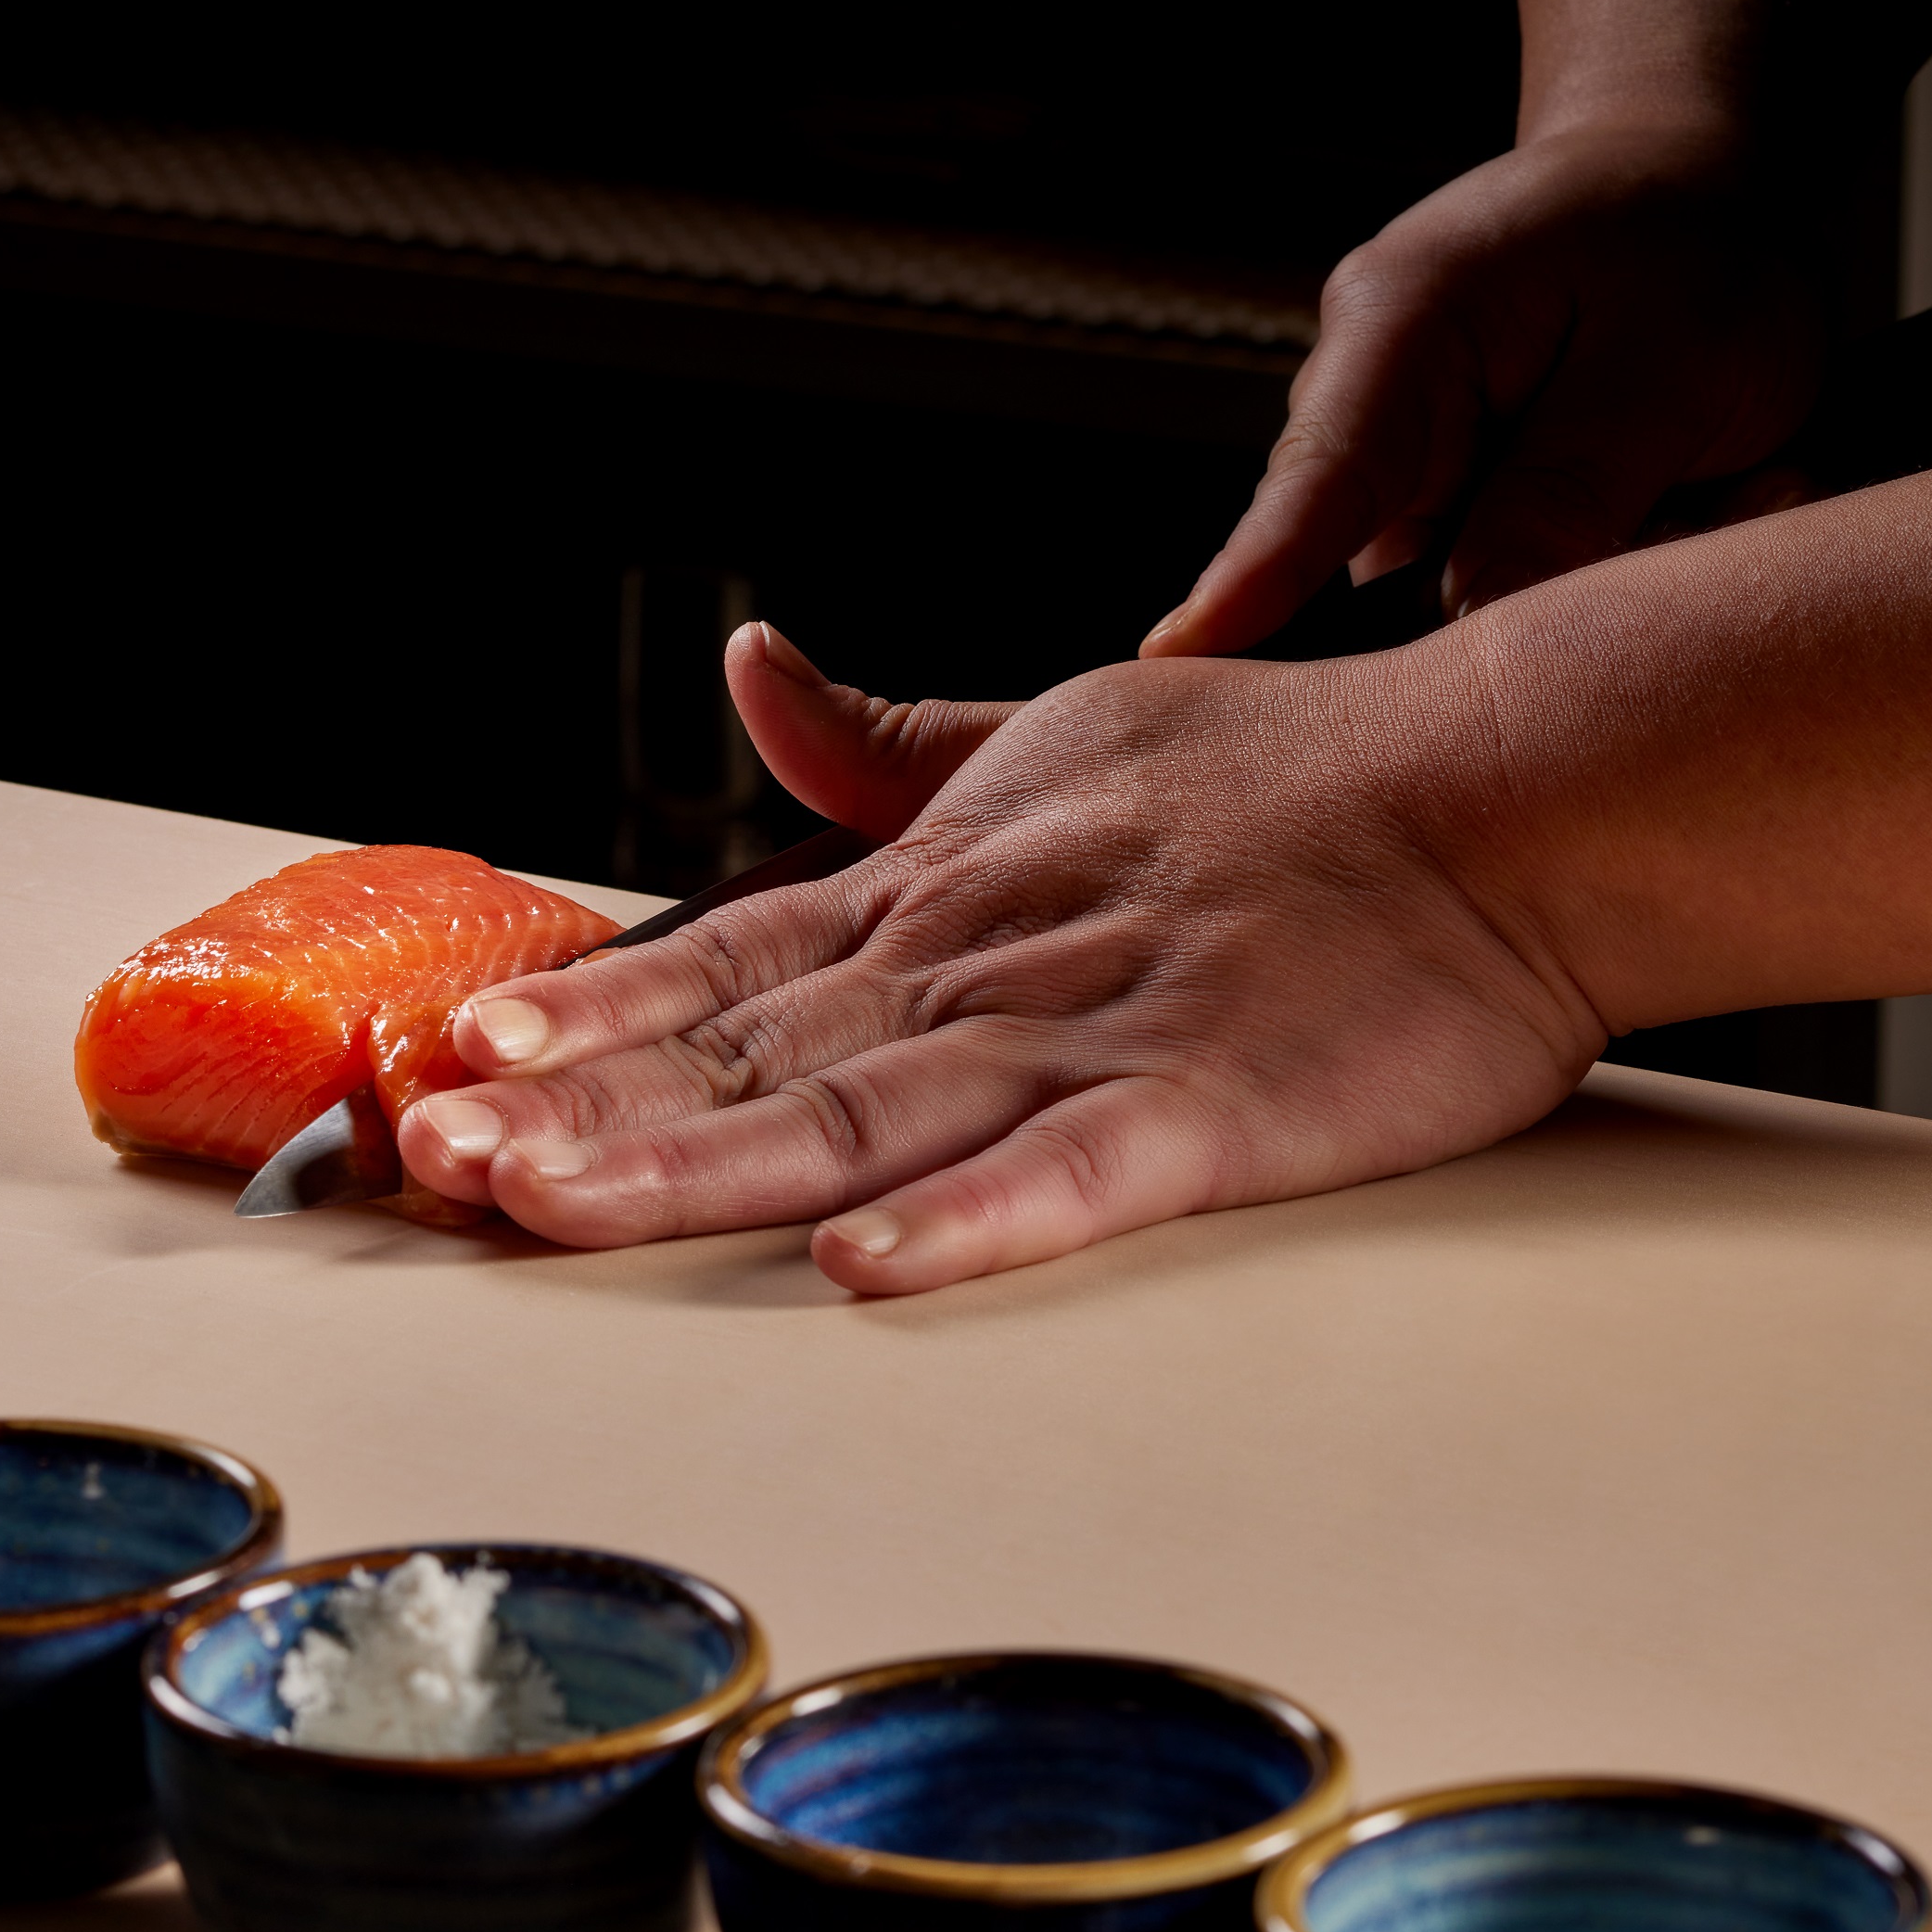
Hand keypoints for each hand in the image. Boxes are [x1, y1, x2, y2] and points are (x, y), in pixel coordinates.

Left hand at [395, 626, 1611, 1291]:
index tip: (452, 1050)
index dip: (578, 1013)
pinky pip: (1075, 1173)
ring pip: (855, 1112)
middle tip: (429, 1155)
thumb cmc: (1283, 780)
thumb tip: (753, 665)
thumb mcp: (1049, 730)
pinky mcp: (1213, 1108)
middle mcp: (977, 965)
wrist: (1502, 789)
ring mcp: (1087, 1036)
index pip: (716, 961)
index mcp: (936, 898)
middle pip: (740, 1051)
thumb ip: (886, 747)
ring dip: (696, 1161)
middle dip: (573, 1108)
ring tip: (552, 1202)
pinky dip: (973, 1217)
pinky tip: (865, 1266)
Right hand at [1142, 123, 1828, 655]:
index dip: (1255, 573)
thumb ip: (1574, 491)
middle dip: (1528, 571)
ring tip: (1716, 482)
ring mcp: (1395, 454)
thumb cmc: (1690, 240)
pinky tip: (1688, 490)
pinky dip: (1598, 554)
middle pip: (1379, 552)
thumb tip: (1476, 617)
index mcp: (1403, 320)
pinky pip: (1495, 572)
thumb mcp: (1677, 358)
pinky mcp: (1434, 497)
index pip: (1319, 473)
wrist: (1685, 181)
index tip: (1177, 652)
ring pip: (1454, 575)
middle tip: (1696, 507)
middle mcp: (1368, 395)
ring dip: (1587, 559)